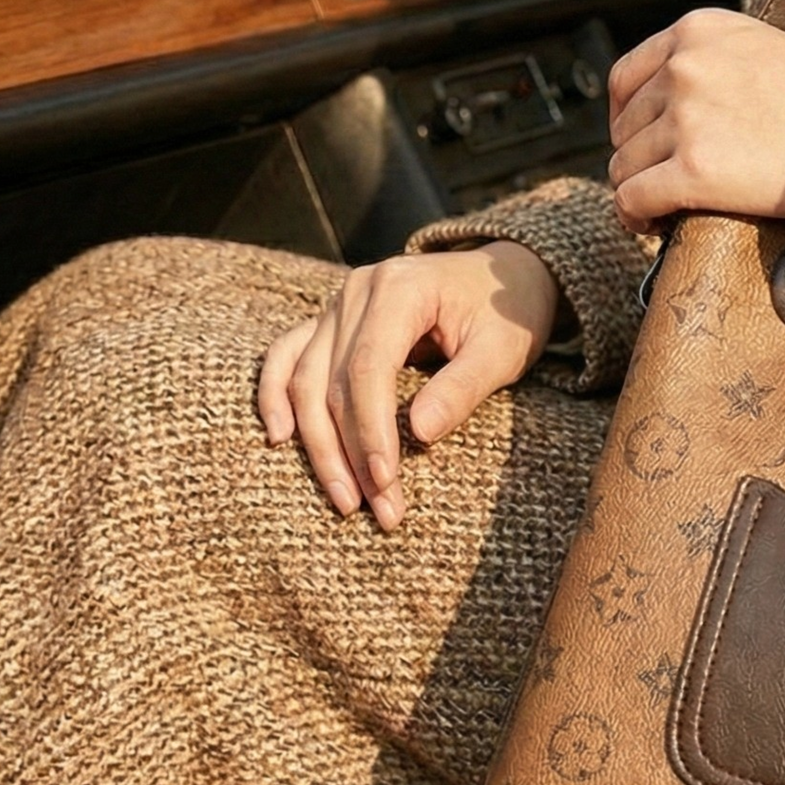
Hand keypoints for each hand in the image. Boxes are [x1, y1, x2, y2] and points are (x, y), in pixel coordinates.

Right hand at [258, 241, 559, 529]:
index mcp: (400, 288)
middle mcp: (358, 291)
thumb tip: (419, 434)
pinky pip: (288, 357)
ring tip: (344, 499)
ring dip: (318, 443)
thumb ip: (462, 388)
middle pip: (332, 381)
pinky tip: (279, 438)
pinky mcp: (330, 322)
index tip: (386, 480)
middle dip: (350, 453)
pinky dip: (276, 396)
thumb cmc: (507, 314)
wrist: (506, 275)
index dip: (371, 429)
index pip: (368, 368)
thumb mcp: (502, 349)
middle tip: (377, 509)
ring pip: (305, 379)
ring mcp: (338, 305)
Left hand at [607, 8, 784, 233]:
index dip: (626, 117)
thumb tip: (676, 102)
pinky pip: (633, 197)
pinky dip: (633, 216)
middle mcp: (684, 67)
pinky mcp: (694, 171)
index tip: (639, 140)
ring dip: (639, 189)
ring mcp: (686, 118)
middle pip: (627, 126)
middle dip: (640, 158)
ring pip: (626, 165)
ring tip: (660, 207)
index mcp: (698, 31)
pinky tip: (650, 225)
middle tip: (661, 181)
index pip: (627, 77)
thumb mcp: (765, 49)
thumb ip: (715, 62)